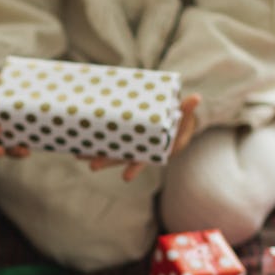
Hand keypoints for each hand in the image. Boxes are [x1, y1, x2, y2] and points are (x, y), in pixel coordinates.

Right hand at [0, 71, 29, 158]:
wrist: (10, 91)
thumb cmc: (10, 86)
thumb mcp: (12, 81)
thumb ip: (22, 80)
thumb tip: (48, 71)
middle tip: (1, 151)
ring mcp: (2, 135)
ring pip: (0, 149)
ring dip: (12, 152)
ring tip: (25, 151)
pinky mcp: (14, 139)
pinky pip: (15, 148)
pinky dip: (22, 150)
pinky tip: (33, 147)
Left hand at [82, 93, 200, 181]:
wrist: (173, 121)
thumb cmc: (180, 120)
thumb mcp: (184, 116)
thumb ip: (187, 109)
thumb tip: (196, 97)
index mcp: (155, 148)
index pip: (144, 159)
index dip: (135, 167)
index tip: (126, 177)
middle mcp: (140, 148)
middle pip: (121, 157)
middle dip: (107, 161)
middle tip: (91, 165)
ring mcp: (130, 142)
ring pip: (110, 150)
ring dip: (95, 152)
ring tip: (77, 154)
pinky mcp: (122, 135)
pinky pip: (107, 139)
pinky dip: (94, 140)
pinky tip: (79, 140)